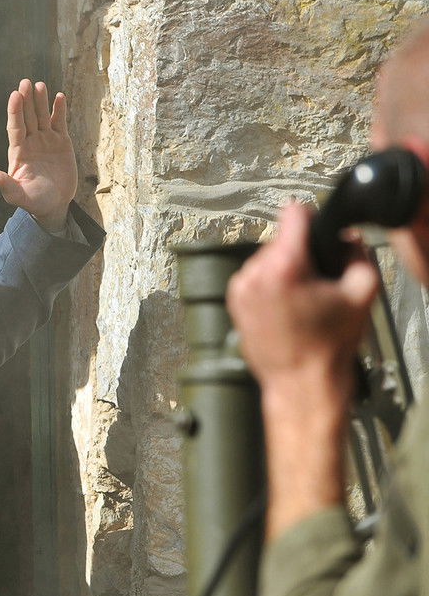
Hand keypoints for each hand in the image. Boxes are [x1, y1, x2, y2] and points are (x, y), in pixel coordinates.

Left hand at [0, 79, 76, 230]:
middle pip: (27, 117)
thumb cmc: (33, 201)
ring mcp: (46, 140)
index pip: (15, 127)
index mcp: (18, 151)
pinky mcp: (61, 142)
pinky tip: (59, 96)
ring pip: (42, 116)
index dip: (15, 111)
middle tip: (25, 82)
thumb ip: (1, 183)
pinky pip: (59, 122)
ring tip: (39, 85)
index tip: (14, 95)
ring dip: (41, 101)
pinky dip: (60, 110)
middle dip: (26, 100)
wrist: (54, 205)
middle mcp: (30, 142)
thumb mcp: (16, 194)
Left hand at [228, 202, 377, 391]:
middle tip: (317, 279)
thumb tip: (348, 236)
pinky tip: (286, 307)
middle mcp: (255, 273)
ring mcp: (240, 288)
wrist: (301, 382)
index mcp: (285, 266)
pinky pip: (254, 277)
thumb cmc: (328, 345)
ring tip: (302, 298)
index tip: (318, 227)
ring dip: (283, 269)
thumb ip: (358, 253)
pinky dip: (269, 285)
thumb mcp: (361, 292)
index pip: (293, 213)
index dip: (311, 217)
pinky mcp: (233, 301)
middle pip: (280, 239)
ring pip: (266, 259)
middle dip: (300, 252)